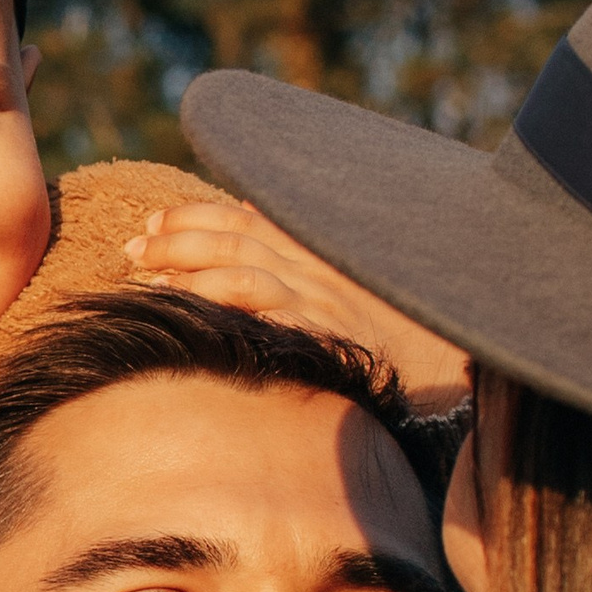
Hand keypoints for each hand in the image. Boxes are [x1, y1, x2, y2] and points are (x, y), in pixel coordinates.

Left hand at [125, 202, 471, 413]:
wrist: (459, 374)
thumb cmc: (408, 341)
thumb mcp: (354, 293)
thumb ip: (305, 264)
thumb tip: (251, 223)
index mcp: (322, 255)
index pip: (249, 221)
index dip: (196, 217)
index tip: (154, 222)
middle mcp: (319, 273)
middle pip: (235, 239)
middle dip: (176, 238)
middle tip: (132, 247)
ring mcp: (322, 304)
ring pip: (241, 271)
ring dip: (186, 269)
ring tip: (143, 276)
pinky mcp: (326, 339)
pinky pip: (265, 317)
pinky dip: (222, 308)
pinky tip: (187, 312)